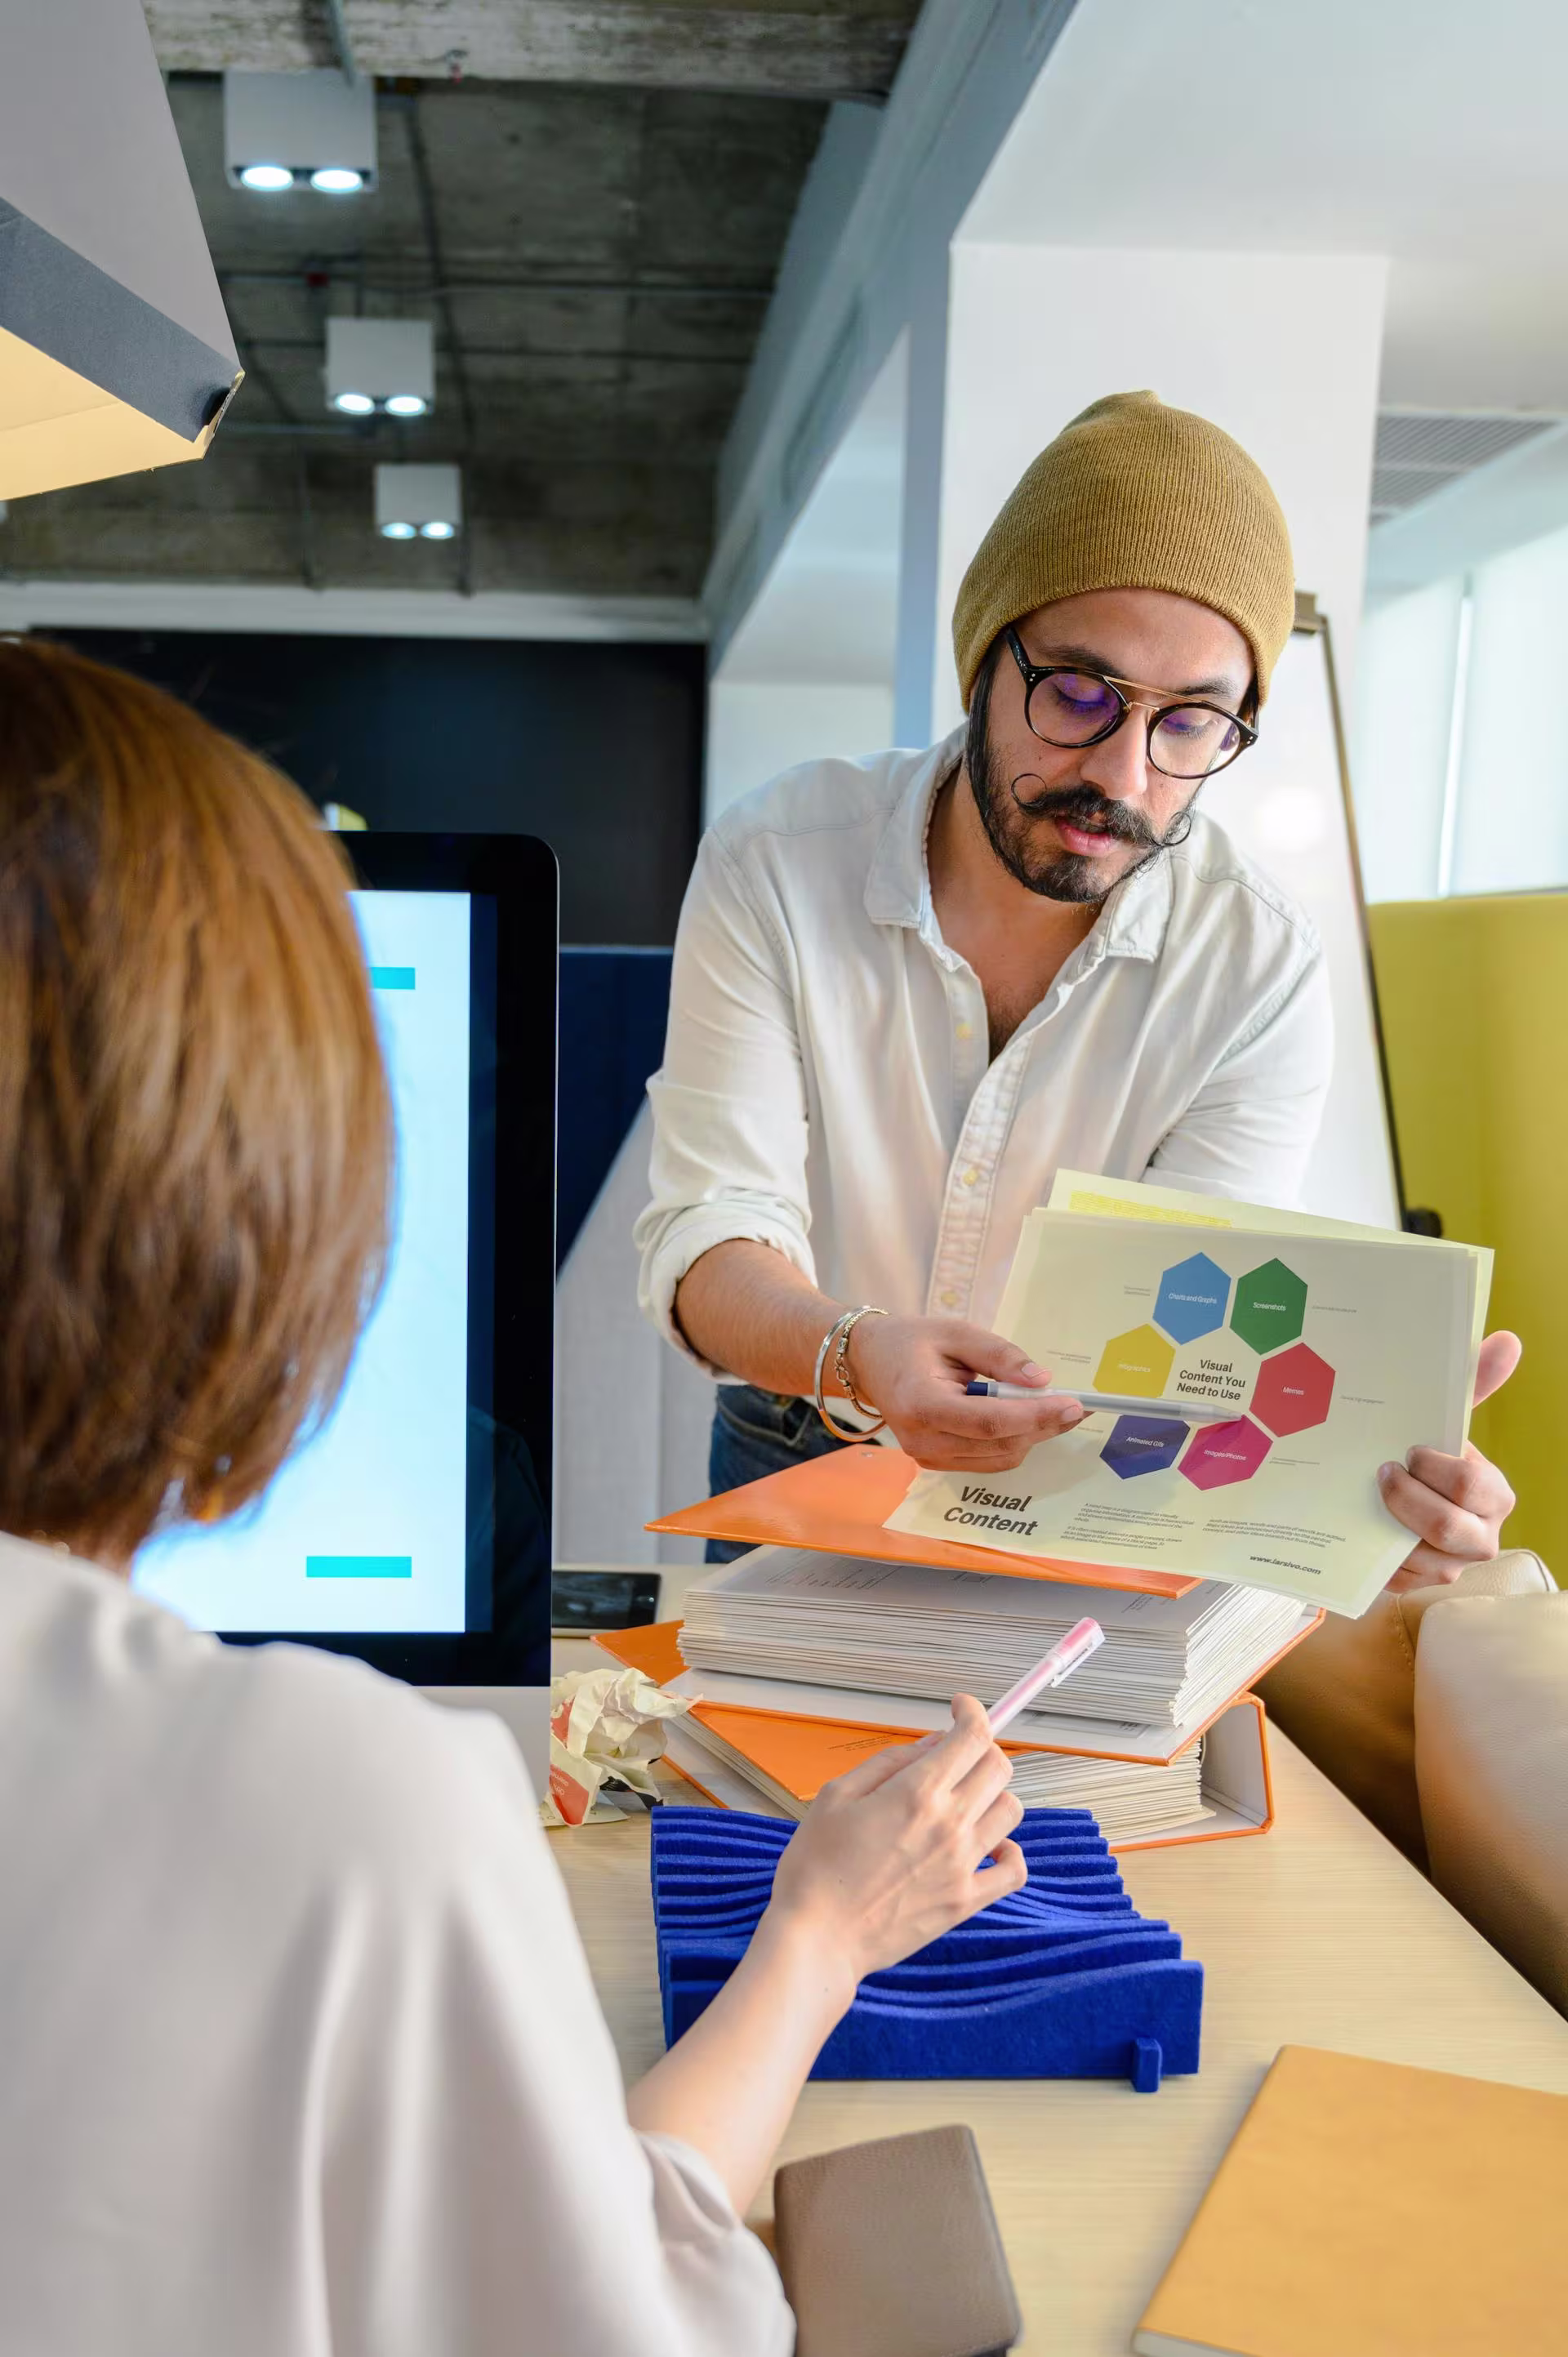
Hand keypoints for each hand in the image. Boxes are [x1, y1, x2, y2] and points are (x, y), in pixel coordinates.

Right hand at [764, 1695, 1026, 1987]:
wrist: (817, 1938)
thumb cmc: (816, 1868)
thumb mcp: (836, 1796)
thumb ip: (889, 1762)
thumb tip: (930, 1744)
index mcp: (916, 1793)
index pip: (972, 1736)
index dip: (973, 1713)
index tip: (961, 1708)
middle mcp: (949, 1824)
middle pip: (998, 1766)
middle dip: (980, 1749)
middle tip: (956, 1755)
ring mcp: (962, 1865)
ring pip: (1011, 1810)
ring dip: (992, 1795)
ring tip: (963, 1801)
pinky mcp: (965, 1901)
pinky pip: (1014, 1870)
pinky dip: (1009, 1852)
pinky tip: (987, 1846)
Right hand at [846, 1312, 1085, 1470]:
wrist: (870, 1362)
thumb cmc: (912, 1341)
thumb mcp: (956, 1333)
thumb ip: (999, 1355)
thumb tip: (1041, 1380)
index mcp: (921, 1403)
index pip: (988, 1421)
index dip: (1034, 1416)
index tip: (1073, 1405)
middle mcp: (922, 1440)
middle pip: (999, 1445)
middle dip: (1043, 1426)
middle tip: (1076, 1405)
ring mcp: (927, 1457)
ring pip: (1000, 1459)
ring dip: (1032, 1435)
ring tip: (1053, 1408)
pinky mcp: (936, 1463)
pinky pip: (988, 1461)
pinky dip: (1014, 1441)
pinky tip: (1024, 1417)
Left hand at [1379, 1330, 1520, 1592]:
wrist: (1390, 1501)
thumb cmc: (1426, 1459)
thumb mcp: (1444, 1424)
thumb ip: (1473, 1385)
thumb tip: (1508, 1341)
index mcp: (1494, 1495)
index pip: (1470, 1484)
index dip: (1433, 1468)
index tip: (1409, 1449)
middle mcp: (1480, 1537)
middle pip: (1446, 1526)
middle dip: (1405, 1496)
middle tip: (1380, 1471)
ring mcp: (1448, 1567)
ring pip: (1416, 1556)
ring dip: (1384, 1523)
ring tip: (1366, 1498)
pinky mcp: (1414, 1587)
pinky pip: (1390, 1578)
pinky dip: (1370, 1551)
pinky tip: (1357, 1527)